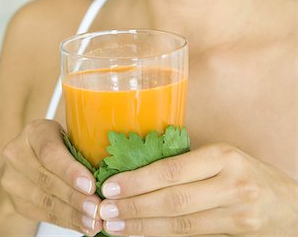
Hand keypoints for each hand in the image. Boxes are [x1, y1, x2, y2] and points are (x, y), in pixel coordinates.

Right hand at [1, 119, 101, 235]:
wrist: (37, 153)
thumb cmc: (64, 141)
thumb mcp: (72, 134)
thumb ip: (87, 145)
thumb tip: (121, 160)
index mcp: (35, 132)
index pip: (50, 152)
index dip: (70, 171)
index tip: (91, 185)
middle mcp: (18, 154)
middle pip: (48, 180)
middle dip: (76, 197)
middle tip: (98, 208)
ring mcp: (14, 179)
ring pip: (46, 200)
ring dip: (73, 214)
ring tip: (94, 221)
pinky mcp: (17, 201)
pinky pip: (44, 214)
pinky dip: (67, 221)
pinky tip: (84, 225)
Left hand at [98, 143, 297, 235]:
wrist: (289, 204)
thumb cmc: (248, 173)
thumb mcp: (223, 158)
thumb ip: (190, 165)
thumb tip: (140, 172)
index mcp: (223, 155)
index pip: (173, 170)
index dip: (139, 181)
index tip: (112, 186)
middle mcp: (231, 183)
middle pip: (174, 200)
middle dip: (135, 207)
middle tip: (105, 211)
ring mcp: (237, 211)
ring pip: (180, 224)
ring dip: (143, 227)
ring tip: (116, 226)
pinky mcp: (238, 232)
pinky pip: (192, 235)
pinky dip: (163, 235)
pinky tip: (143, 234)